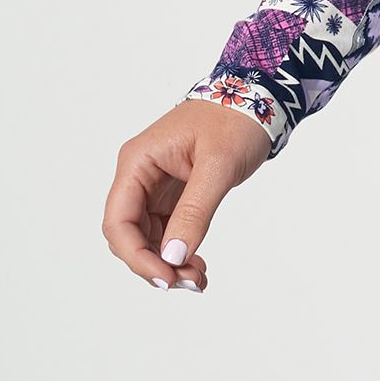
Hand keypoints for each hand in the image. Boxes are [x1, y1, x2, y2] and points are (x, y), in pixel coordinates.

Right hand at [103, 98, 272, 292]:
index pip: (118, 221)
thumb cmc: (237, 118)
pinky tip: (197, 266)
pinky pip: (167, 230)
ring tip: (199, 279)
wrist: (261, 96)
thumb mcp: (218, 166)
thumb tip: (174, 257)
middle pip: (130, 235)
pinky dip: (179, 250)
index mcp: (138, 162)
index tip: (166, 278)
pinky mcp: (174, 193)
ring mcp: (155, 185)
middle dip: (155, 264)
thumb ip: (195, 211)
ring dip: (168, 262)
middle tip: (190, 283)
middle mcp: (140, 175)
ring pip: (149, 237)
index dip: (136, 256)